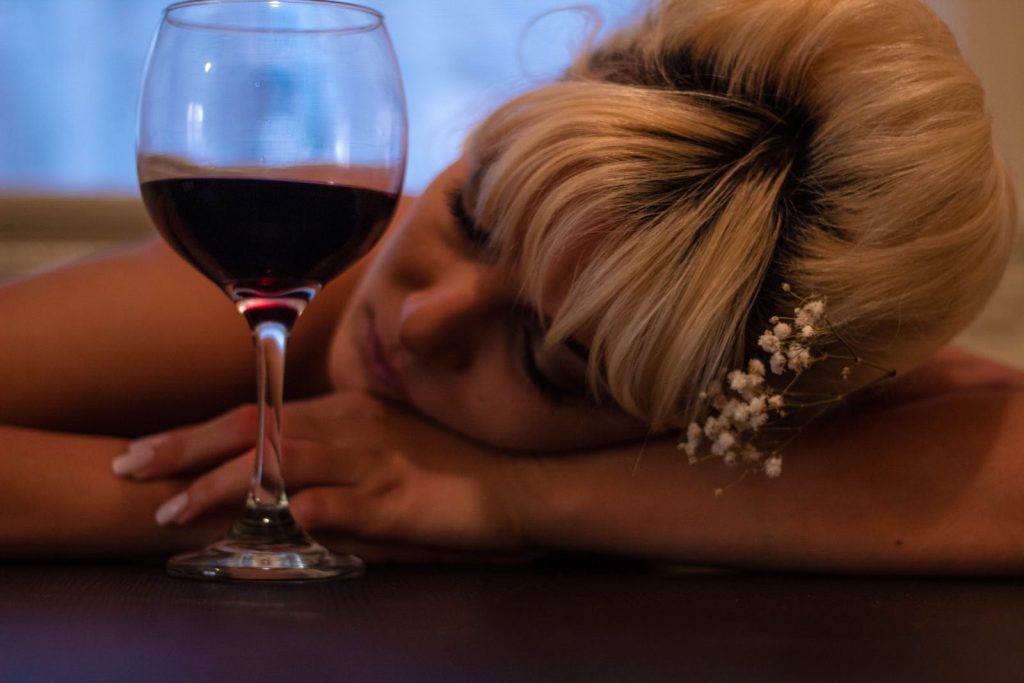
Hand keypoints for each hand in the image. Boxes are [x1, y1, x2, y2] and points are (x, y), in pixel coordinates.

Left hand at [112, 391, 534, 562]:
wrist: (519, 482)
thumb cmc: (451, 466)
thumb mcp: (385, 447)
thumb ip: (332, 455)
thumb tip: (279, 479)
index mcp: (346, 408)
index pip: (257, 414)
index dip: (198, 432)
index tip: (148, 449)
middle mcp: (352, 424)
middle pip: (254, 430)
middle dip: (186, 450)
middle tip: (130, 467)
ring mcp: (373, 460)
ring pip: (282, 463)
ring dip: (223, 486)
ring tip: (172, 509)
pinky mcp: (395, 500)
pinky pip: (337, 503)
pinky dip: (295, 511)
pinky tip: (262, 521)